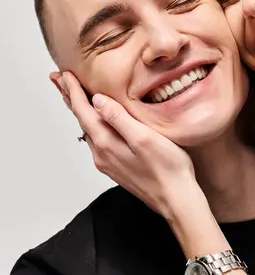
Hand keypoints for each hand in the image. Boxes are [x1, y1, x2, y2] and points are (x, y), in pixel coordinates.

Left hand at [60, 72, 198, 217]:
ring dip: (80, 110)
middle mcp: (101, 154)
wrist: (176, 200)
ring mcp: (108, 162)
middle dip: (70, 98)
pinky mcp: (117, 167)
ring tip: (72, 96)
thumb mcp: (144, 137)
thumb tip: (97, 100)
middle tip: (58, 80)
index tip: (65, 74)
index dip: (73, 91)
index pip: (83, 110)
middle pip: (81, 119)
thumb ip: (119, 118)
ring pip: (88, 130)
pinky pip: (97, 140)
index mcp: (106, 143)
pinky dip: (91, 124)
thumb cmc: (167, 169)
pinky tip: (96, 121)